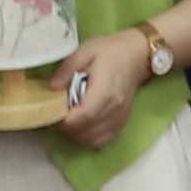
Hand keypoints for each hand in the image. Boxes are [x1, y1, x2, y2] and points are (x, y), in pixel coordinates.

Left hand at [57, 27, 152, 148]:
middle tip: (59, 112)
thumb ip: (67, 69)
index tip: (53, 111)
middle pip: (86, 132)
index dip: (64, 120)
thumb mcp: (85, 51)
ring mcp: (120, 118)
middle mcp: (114, 109)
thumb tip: (52, 88)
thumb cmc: (111, 50)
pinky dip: (90, 137)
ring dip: (77, 134)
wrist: (138, 54)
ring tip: (71, 117)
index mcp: (105, 91)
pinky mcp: (122, 122)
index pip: (83, 116)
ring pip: (93, 140)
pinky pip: (103, 140)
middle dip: (67, 127)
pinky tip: (84, 124)